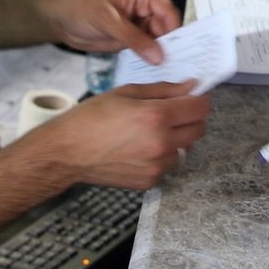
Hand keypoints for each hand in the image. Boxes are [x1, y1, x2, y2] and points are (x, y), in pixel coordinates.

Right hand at [23, 84, 212, 189]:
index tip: (190, 97)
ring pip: (185, 148)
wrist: (67, 152)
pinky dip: (162, 155)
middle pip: (199, 129)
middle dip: (190, 117)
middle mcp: (161, 143)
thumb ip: (163, 90)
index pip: (200, 108)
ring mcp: (157, 166)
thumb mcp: (126, 92)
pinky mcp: (150, 181)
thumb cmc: (91, 118)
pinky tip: (139, 148)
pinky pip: (169, 164)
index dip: (198, 99)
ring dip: (177, 138)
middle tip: (171, 112)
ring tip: (149, 132)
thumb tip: (191, 87)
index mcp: (156, 117)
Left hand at [45, 0, 179, 62]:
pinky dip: (152, 60)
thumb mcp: (108, 22)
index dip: (176, 33)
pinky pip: (149, 49)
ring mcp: (142, 23)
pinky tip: (157, 72)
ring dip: (163, 56)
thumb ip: (134, 39)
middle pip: (169, 28)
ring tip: (171, 74)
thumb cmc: (82, 9)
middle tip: (178, 69)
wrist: (63, 19)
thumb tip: (159, 56)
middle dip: (171, 47)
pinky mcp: (135, 37)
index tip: (182, 55)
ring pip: (161, 41)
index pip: (169, 13)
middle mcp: (148, 6)